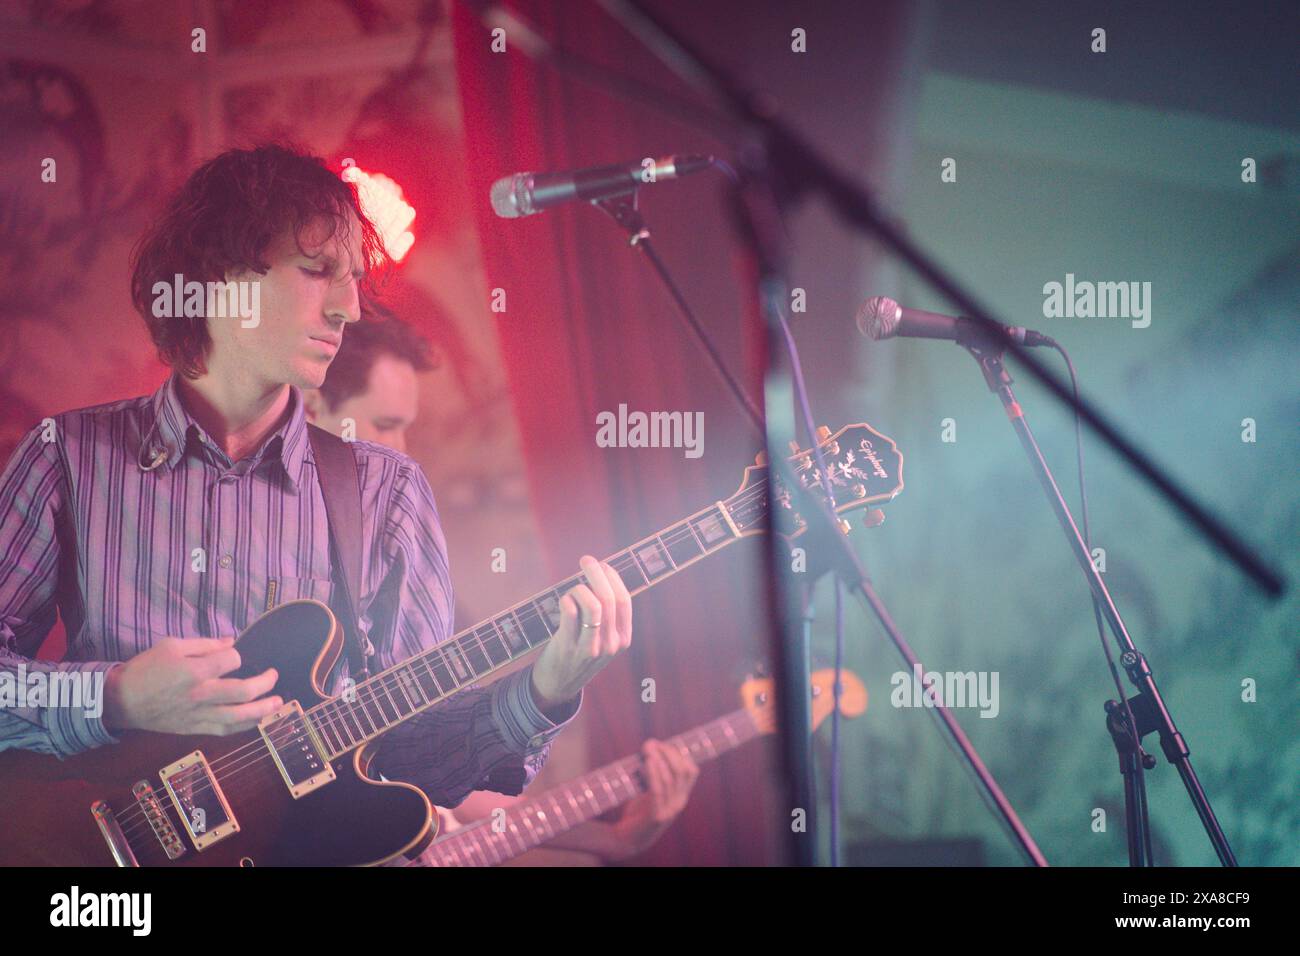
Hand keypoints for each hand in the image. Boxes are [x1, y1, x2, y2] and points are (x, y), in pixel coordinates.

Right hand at [103, 636, 281, 734]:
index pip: (232, 660)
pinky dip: (243, 727)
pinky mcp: (194, 728)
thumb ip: (205, 644)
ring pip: (239, 717)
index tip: (233, 655)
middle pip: (243, 691)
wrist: (122, 700)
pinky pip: (224, 730)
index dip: (237, 655)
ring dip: (262, 710)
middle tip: (274, 675)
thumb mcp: (172, 645)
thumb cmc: (146, 668)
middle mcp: (201, 694)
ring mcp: (199, 714)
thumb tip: (232, 642)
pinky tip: (256, 720)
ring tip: (278, 702)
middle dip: (265, 682)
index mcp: (195, 670)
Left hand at [529, 556, 630, 712]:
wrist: (558, 686)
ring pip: (592, 605)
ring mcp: (590, 647)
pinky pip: (570, 613)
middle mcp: (610, 644)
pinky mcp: (568, 648)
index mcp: (623, 639)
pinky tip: (563, 602)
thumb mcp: (602, 640)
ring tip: (572, 590)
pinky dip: (566, 600)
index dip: (614, 578)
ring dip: (580, 588)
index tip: (604, 565)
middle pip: (609, 599)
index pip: (624, 601)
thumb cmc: (579, 654)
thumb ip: (606, 616)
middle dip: (597, 573)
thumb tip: (601, 576)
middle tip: (586, 560)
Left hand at [611, 738, 699, 857]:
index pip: (691, 770)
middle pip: (682, 771)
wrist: (626, 840)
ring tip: (647, 749)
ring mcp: (669, 810)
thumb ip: (655, 774)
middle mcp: (679, 803)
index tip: (661, 744)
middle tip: (651, 743)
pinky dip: (653, 774)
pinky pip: (658, 791)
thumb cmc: (637, 811)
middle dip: (668, 752)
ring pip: (670, 779)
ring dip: (659, 760)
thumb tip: (651, 747)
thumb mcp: (650, 790)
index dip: (678, 753)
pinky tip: (646, 763)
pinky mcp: (656, 816)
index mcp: (681, 796)